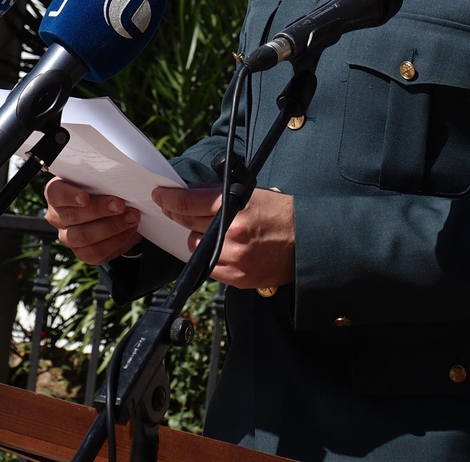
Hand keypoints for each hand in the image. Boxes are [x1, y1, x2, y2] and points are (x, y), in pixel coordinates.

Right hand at [44, 178, 141, 264]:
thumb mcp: (101, 181)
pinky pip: (96, 252)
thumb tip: (119, 183)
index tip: (85, 197)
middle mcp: (58, 217)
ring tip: (131, 217)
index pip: (55, 193)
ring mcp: (68, 237)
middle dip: (99, 210)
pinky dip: (117, 240)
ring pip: (83, 236)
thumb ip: (104, 181)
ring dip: (111, 226)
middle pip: (73, 216)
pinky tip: (129, 230)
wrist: (114, 212)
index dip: (69, 196)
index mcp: (57, 194)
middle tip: (120, 204)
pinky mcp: (82, 253)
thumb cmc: (103, 191)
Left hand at [152, 186, 294, 290]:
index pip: (189, 202)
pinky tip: (218, 247)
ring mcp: (234, 258)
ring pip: (195, 246)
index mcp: (235, 207)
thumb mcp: (252, 192)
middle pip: (188, 223)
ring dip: (195, 237)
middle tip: (173, 208)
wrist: (308, 242)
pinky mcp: (238, 277)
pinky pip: (208, 267)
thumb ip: (219, 194)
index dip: (170, 199)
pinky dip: (209, 256)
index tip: (161, 196)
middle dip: (178, 214)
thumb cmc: (283, 213)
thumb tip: (190, 194)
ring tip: (208, 231)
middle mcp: (232, 233)